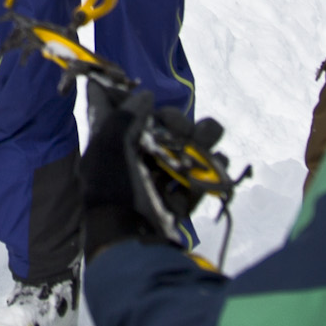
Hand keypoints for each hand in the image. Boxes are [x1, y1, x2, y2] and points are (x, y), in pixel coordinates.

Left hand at [78, 87, 224, 258]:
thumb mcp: (108, 148)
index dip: (121, 93)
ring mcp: (162, 175)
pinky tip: (217, 165)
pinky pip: (204, 174)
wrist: (131, 238)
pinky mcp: (182, 194)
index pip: (111, 108)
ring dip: (203, 138)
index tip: (136, 88)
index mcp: (112, 142)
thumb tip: (145, 96)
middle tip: (179, 129)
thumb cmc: (113, 188)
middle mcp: (137, 155)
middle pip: (163, 124)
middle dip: (177, 121)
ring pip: (190, 144)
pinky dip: (214, 168)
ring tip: (206, 141)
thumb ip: (125, 117)